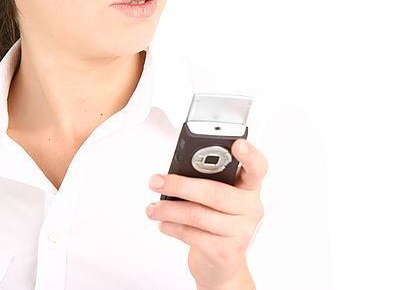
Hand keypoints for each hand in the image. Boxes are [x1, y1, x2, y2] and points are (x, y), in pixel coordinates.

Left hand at [147, 138, 268, 289]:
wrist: (222, 266)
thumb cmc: (218, 224)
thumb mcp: (219, 200)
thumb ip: (209, 181)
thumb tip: (179, 170)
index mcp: (250, 188)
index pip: (257, 167)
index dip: (250, 155)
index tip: (238, 144)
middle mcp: (250, 208)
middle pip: (215, 192)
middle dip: (180, 185)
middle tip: (157, 181)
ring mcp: (240, 231)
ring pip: (198, 214)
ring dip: (169, 209)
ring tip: (153, 208)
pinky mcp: (224, 251)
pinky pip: (192, 234)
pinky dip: (172, 227)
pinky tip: (164, 223)